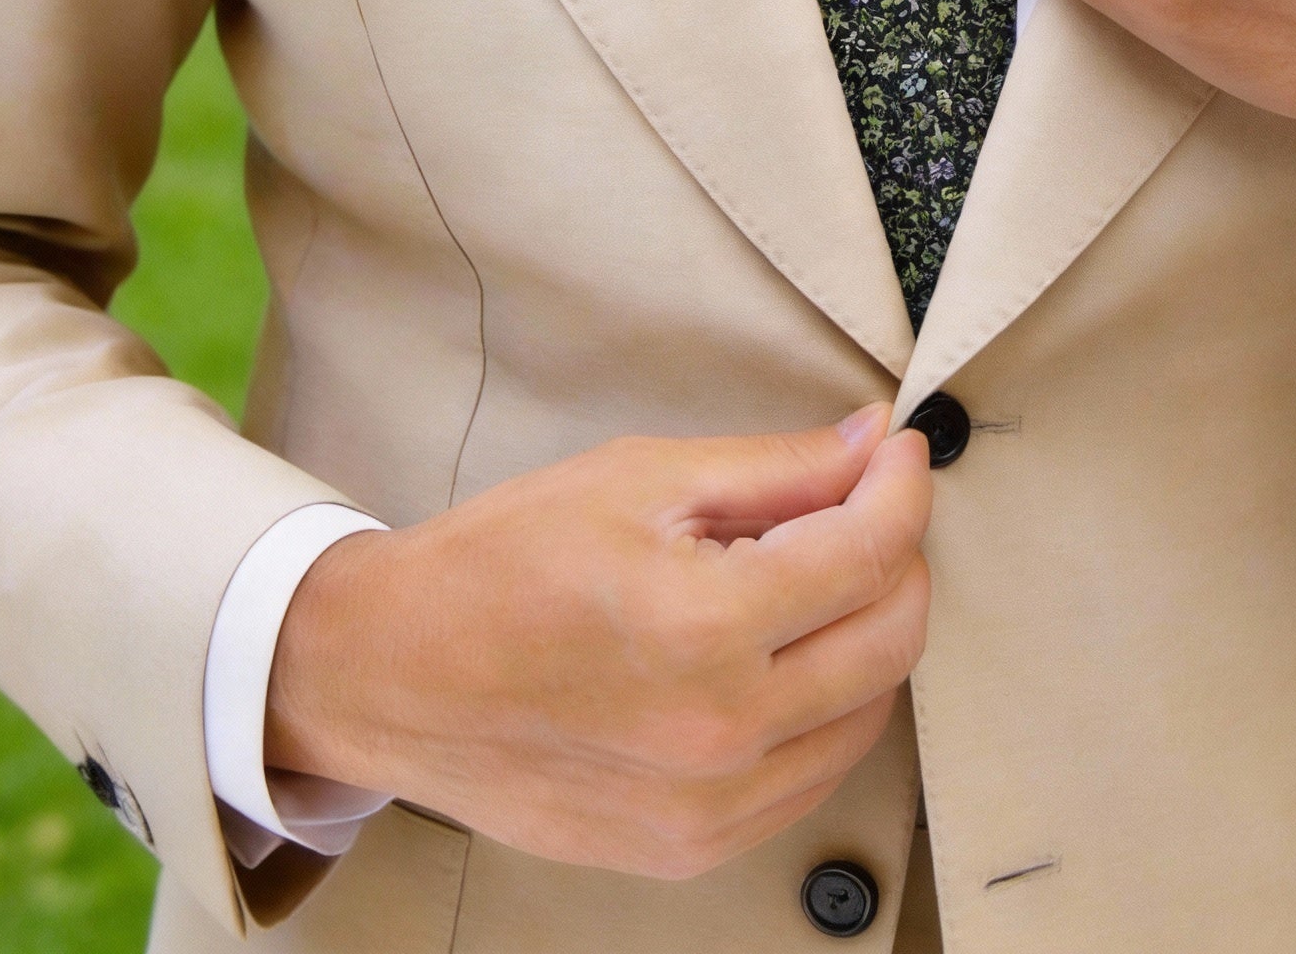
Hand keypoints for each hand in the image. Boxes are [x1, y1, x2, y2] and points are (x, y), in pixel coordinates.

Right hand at [265, 405, 931, 878]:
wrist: (393, 675)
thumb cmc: (500, 564)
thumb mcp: (639, 479)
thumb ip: (775, 469)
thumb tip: (873, 447)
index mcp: (703, 627)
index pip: (870, 552)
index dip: (902, 487)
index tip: (898, 454)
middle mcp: (720, 733)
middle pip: (893, 638)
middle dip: (899, 555)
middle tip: (864, 504)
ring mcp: (709, 809)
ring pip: (868, 713)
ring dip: (869, 633)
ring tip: (813, 576)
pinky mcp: (691, 849)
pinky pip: (812, 775)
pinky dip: (827, 707)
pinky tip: (783, 655)